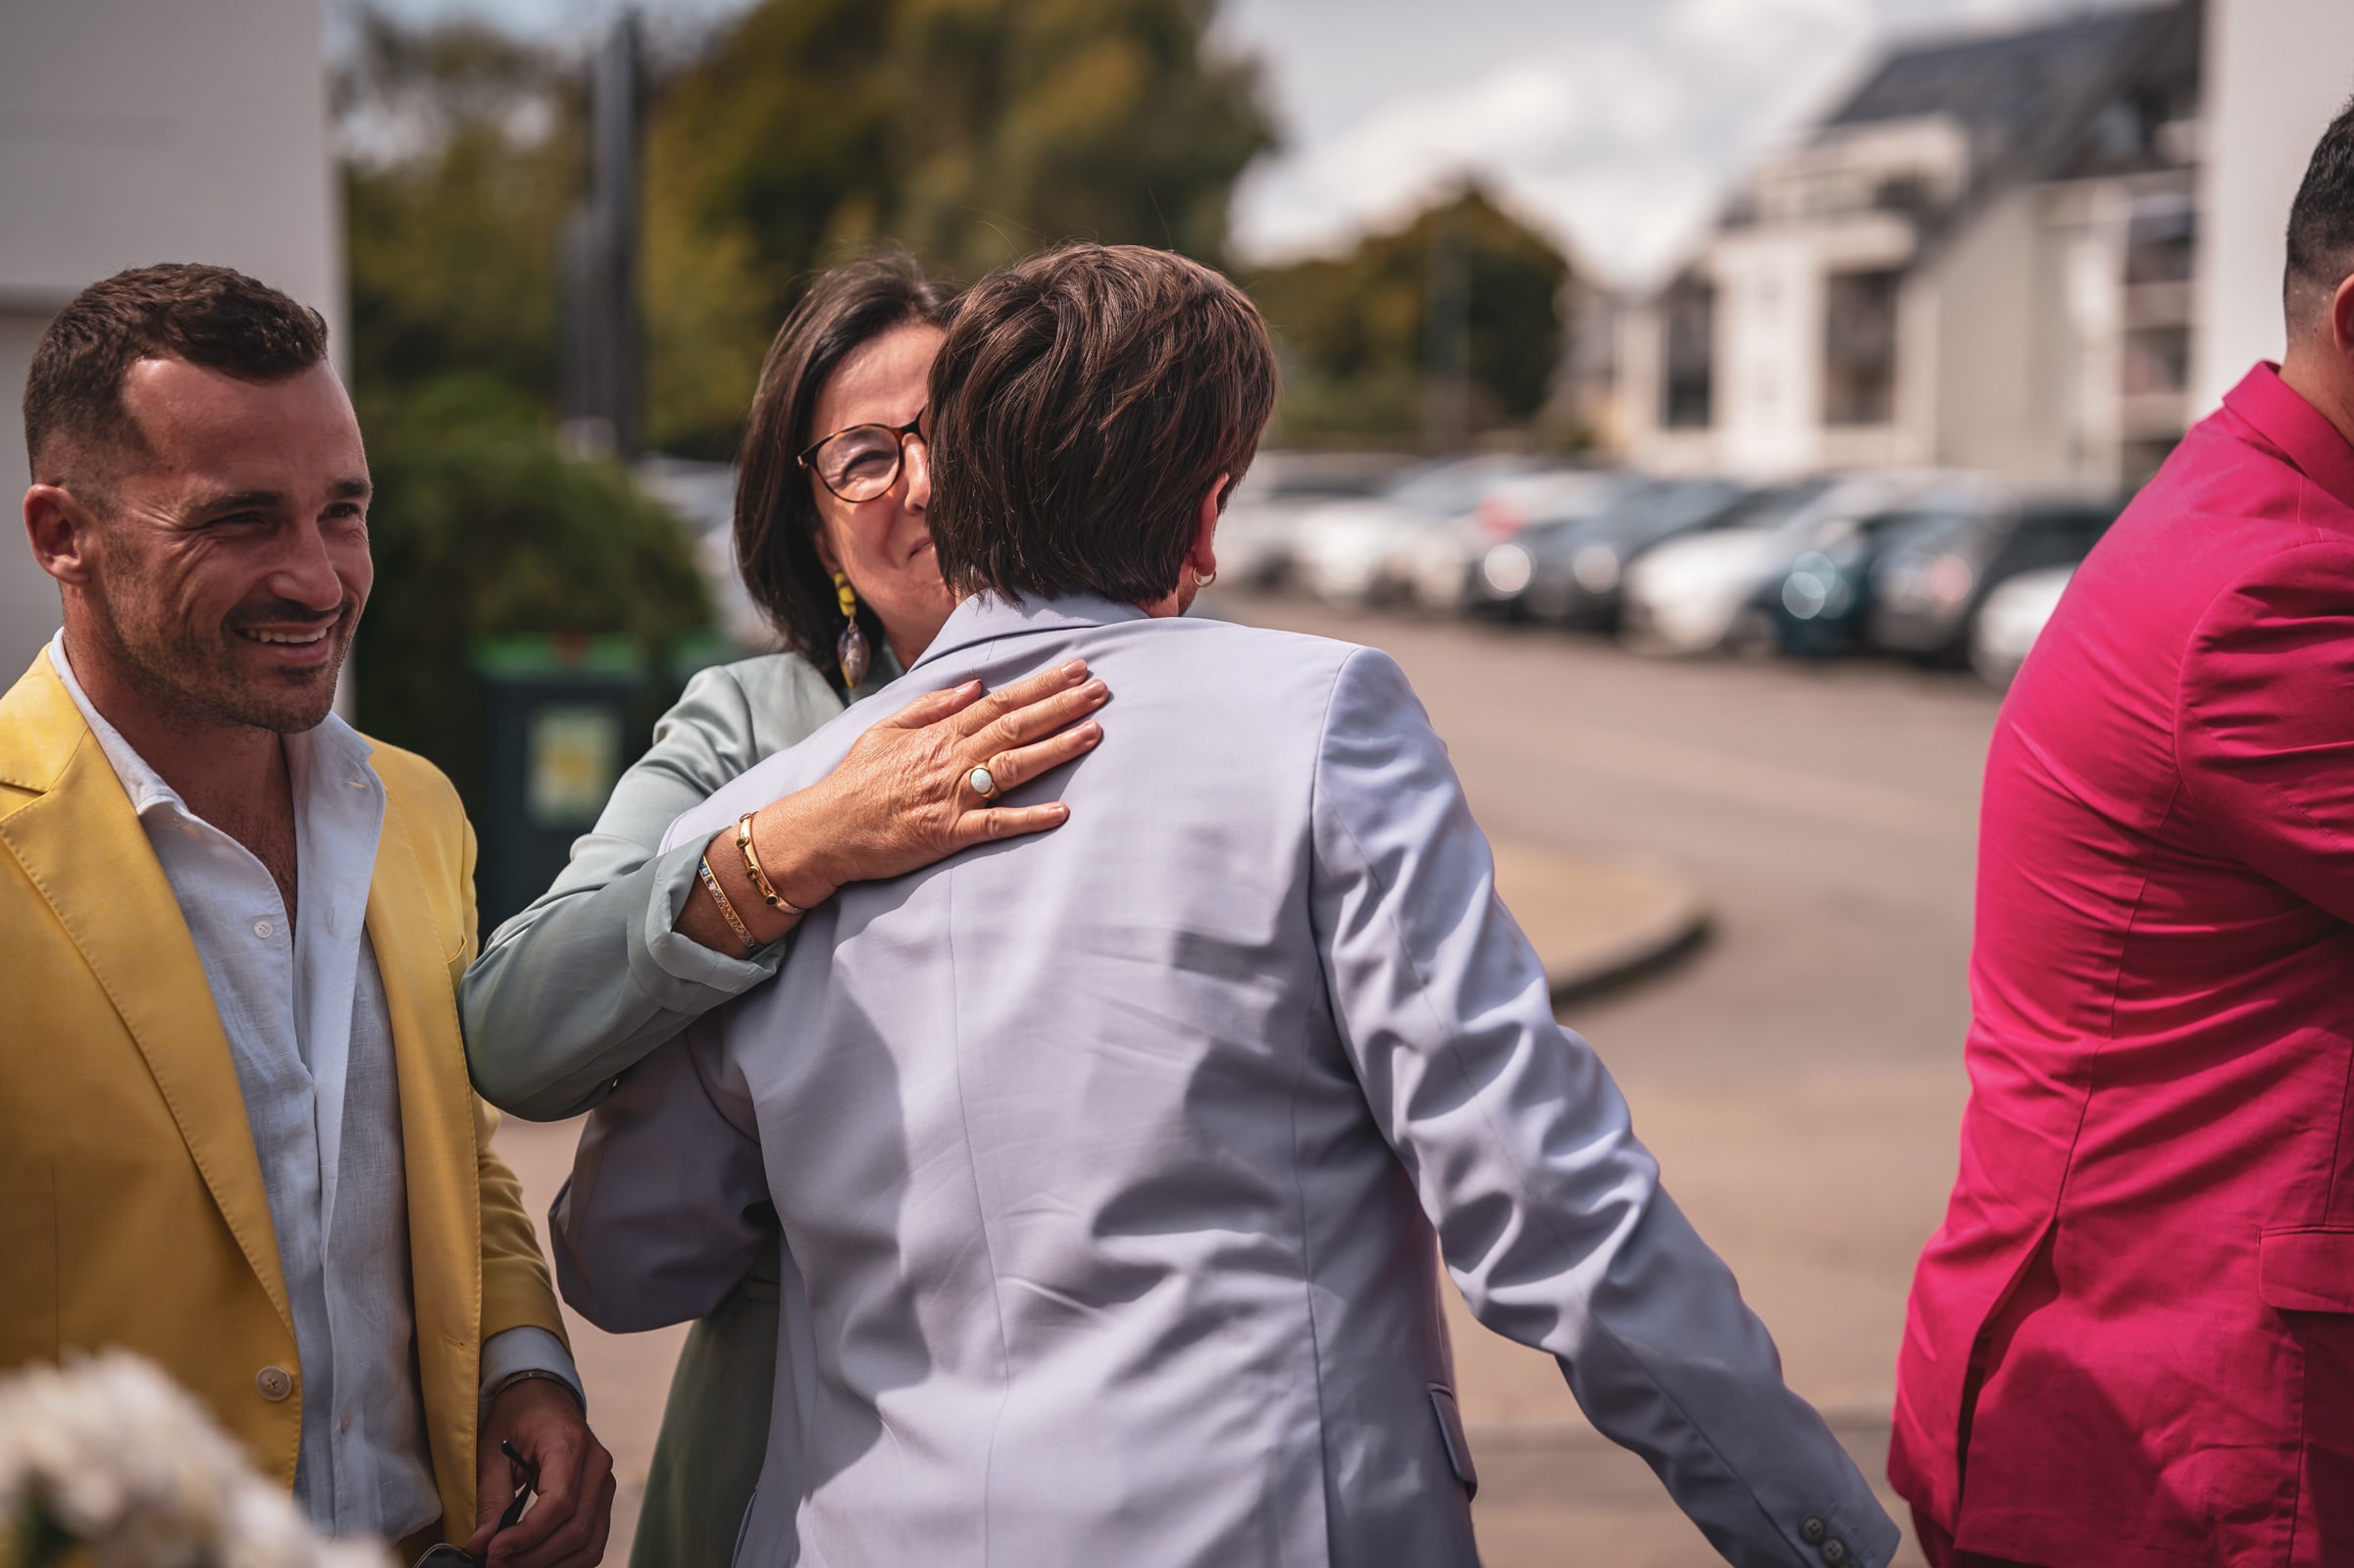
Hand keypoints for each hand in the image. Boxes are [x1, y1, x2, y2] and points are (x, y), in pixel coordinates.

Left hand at [466, 1377, 613, 1567]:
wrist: (543, 1397)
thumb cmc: (517, 1420)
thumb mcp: (493, 1453)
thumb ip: (491, 1501)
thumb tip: (480, 1546)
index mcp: (568, 1443)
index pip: (559, 1502)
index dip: (528, 1535)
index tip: (495, 1550)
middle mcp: (596, 1463)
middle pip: (576, 1528)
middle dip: (535, 1556)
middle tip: (497, 1563)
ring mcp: (605, 1481)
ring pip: (589, 1542)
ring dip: (552, 1564)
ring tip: (515, 1565)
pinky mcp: (602, 1497)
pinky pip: (594, 1540)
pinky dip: (568, 1561)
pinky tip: (539, 1561)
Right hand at [680, 658, 1108, 952]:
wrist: (826, 829)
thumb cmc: (856, 781)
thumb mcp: (887, 730)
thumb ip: (933, 706)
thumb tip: (977, 685)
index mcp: (940, 734)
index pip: (1001, 702)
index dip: (1042, 685)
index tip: (1077, 670)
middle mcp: (951, 759)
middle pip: (1016, 726)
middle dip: (1062, 706)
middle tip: (1103, 690)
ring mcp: (953, 796)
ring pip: (1013, 766)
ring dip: (1056, 748)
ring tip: (1095, 733)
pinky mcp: (949, 834)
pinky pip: (995, 825)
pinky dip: (1029, 818)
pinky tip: (1061, 811)